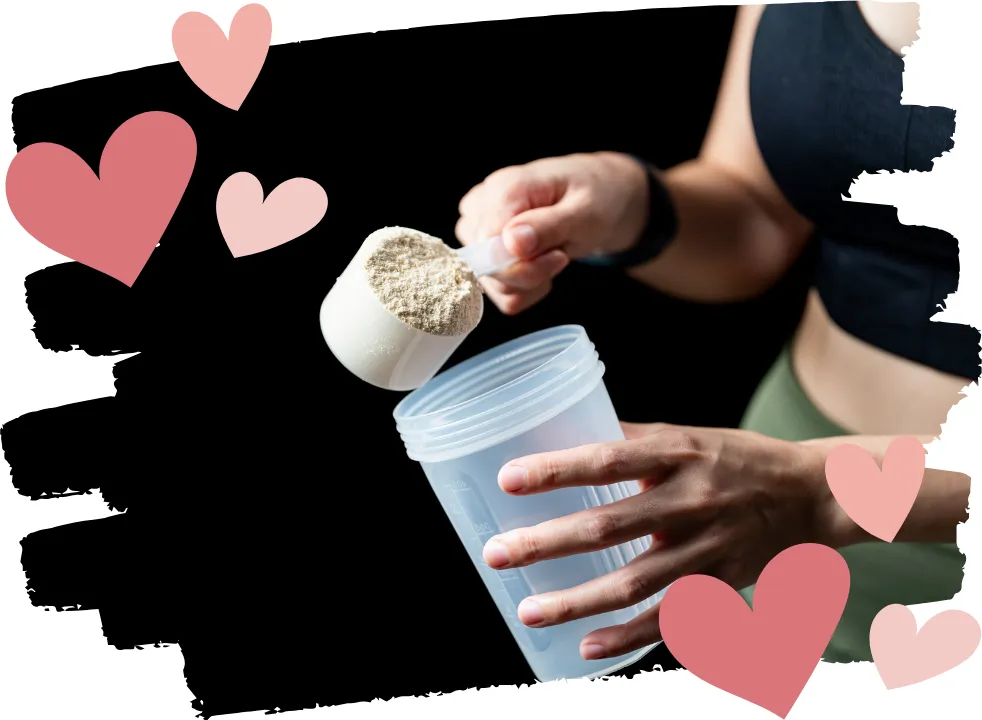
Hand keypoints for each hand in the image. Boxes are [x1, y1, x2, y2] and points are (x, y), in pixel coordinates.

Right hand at [455, 152, 649, 314]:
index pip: (488, 245)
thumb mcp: (586, 212)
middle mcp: (481, 207)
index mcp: (503, 187)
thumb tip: (510, 243)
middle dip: (529, 275)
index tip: (559, 256)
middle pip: (485, 267)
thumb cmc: (595, 198)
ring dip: (528, 283)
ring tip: (551, 255)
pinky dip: (523, 289)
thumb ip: (548, 227)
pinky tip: (541, 266)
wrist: (600, 197)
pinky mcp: (481, 250)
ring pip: (489, 283)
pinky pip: (495, 291)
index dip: (523, 264)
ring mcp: (477, 229)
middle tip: (560, 255)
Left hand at [480, 422, 844, 660]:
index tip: (508, 478)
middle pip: (609, 526)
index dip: (557, 470)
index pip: (608, 459)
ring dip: (577, 600)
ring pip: (635, 582)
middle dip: (547, 542)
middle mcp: (691, 500)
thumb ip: (634, 440)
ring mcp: (707, 547)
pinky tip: (588, 647)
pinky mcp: (721, 583)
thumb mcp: (690, 434)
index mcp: (680, 452)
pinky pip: (671, 617)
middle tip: (496, 554)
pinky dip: (629, 636)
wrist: (814, 494)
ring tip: (527, 610)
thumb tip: (569, 434)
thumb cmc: (739, 458)